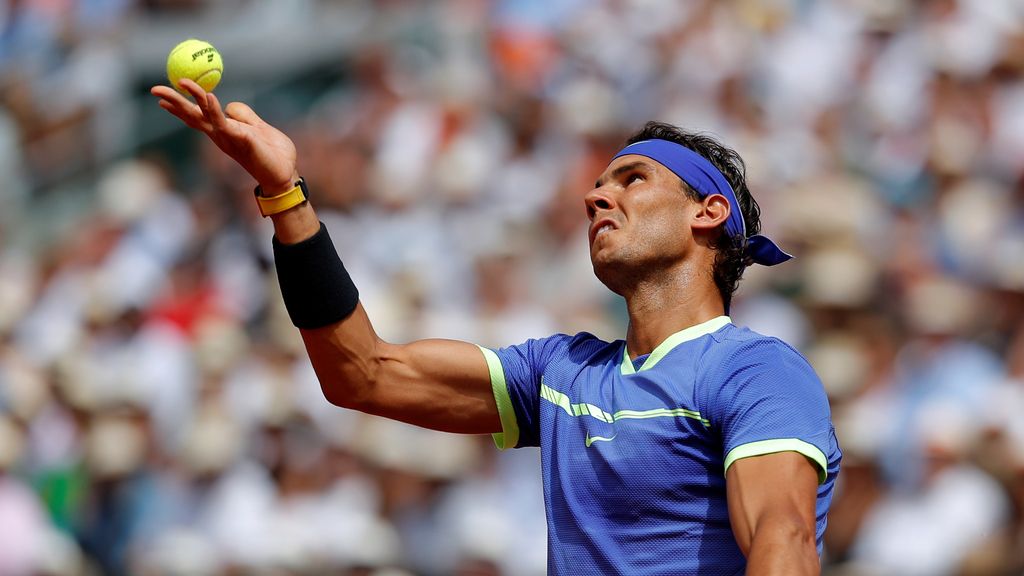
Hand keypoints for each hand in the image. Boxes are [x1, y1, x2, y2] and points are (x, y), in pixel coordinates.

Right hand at [151, 79, 297, 193]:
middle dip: (174, 101)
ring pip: (205, 115)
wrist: (285, 174)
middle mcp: (221, 135)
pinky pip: (224, 122)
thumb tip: (229, 106)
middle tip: (154, 89)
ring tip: (182, 82)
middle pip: (192, 116)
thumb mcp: (258, 128)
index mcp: (223, 131)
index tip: (160, 97)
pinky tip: (209, 97)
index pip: (197, 116)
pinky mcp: (240, 140)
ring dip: (193, 98)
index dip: (179, 107)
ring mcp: (228, 138)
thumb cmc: (272, 153)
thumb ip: (244, 116)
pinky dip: (215, 109)